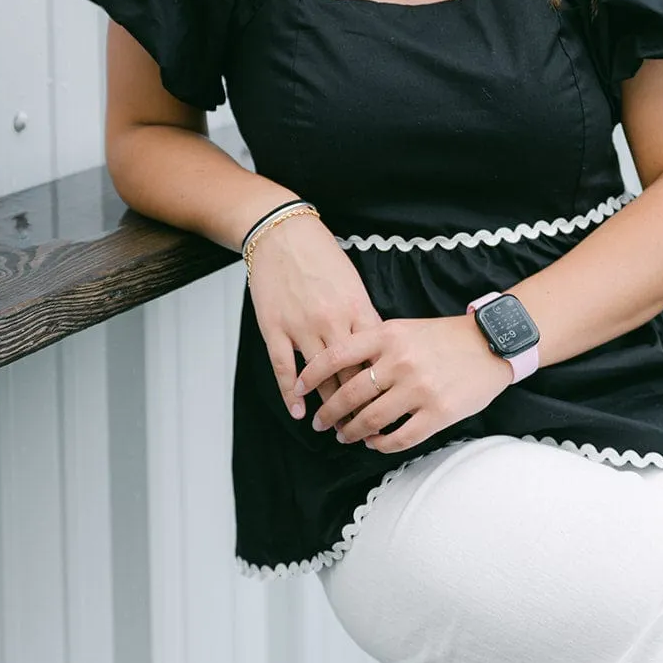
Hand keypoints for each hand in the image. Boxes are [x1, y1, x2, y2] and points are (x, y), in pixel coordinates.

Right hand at [247, 212, 382, 417]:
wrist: (282, 233)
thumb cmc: (320, 254)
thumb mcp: (352, 282)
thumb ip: (363, 315)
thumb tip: (375, 348)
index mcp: (357, 308)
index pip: (375, 358)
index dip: (382, 386)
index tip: (387, 406)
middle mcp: (332, 321)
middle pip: (351, 374)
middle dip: (359, 405)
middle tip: (364, 429)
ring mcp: (301, 327)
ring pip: (320, 378)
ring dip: (328, 405)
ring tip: (335, 427)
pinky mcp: (275, 328)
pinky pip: (284, 368)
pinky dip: (291, 394)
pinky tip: (298, 411)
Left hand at [294, 315, 512, 453]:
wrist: (489, 343)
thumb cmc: (443, 337)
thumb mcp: (404, 329)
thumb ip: (374, 346)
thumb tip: (339, 371)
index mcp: (387, 335)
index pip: (336, 356)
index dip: (311, 375)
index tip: (298, 389)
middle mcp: (399, 361)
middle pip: (349, 394)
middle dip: (329, 413)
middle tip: (321, 423)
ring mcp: (418, 389)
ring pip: (371, 420)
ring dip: (353, 432)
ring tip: (346, 436)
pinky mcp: (437, 413)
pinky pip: (400, 437)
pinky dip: (382, 444)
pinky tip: (376, 443)